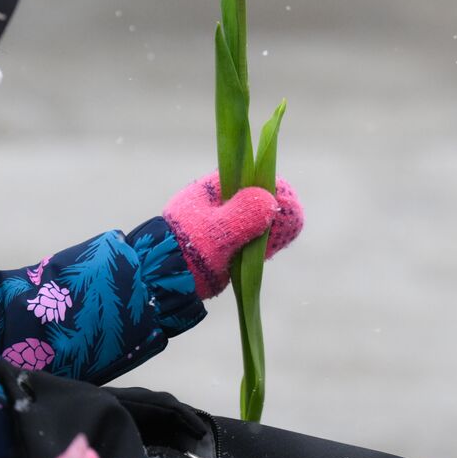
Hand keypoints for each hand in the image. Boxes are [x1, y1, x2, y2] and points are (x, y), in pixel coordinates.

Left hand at [162, 171, 303, 298]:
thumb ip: (243, 214)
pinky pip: (248, 239)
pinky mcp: (222, 247)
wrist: (163, 279)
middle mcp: (215, 204)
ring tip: (288, 231)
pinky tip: (273, 246)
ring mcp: (219, 226)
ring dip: (269, 226)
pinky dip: (261, 241)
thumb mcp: (217, 231)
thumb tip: (269, 199)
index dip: (269, 186)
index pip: (246, 178)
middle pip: (252, 200)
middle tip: (292, 218)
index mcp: (209, 190)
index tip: (287, 199)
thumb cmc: (187, 250)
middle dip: (272, 208)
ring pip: (252, 221)